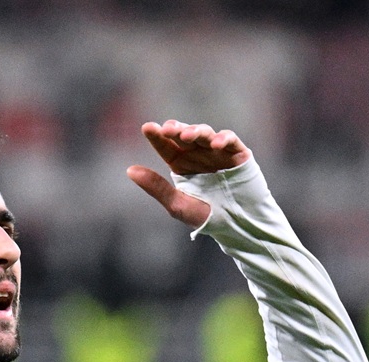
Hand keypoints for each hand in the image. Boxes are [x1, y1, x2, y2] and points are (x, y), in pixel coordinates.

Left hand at [127, 120, 250, 227]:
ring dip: (196, 131)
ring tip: (187, 135)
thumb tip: (130, 170)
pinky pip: (230, 140)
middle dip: (176, 129)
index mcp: (181, 164)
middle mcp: (198, 154)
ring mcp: (218, 152)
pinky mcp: (238, 153)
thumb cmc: (206, 216)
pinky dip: (223, 138)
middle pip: (185, 135)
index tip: (147, 128)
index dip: (157, 136)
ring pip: (205, 134)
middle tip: (167, 129)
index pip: (166, 146)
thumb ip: (156, 187)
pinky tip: (214, 144)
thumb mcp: (177, 204)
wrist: (238, 225)